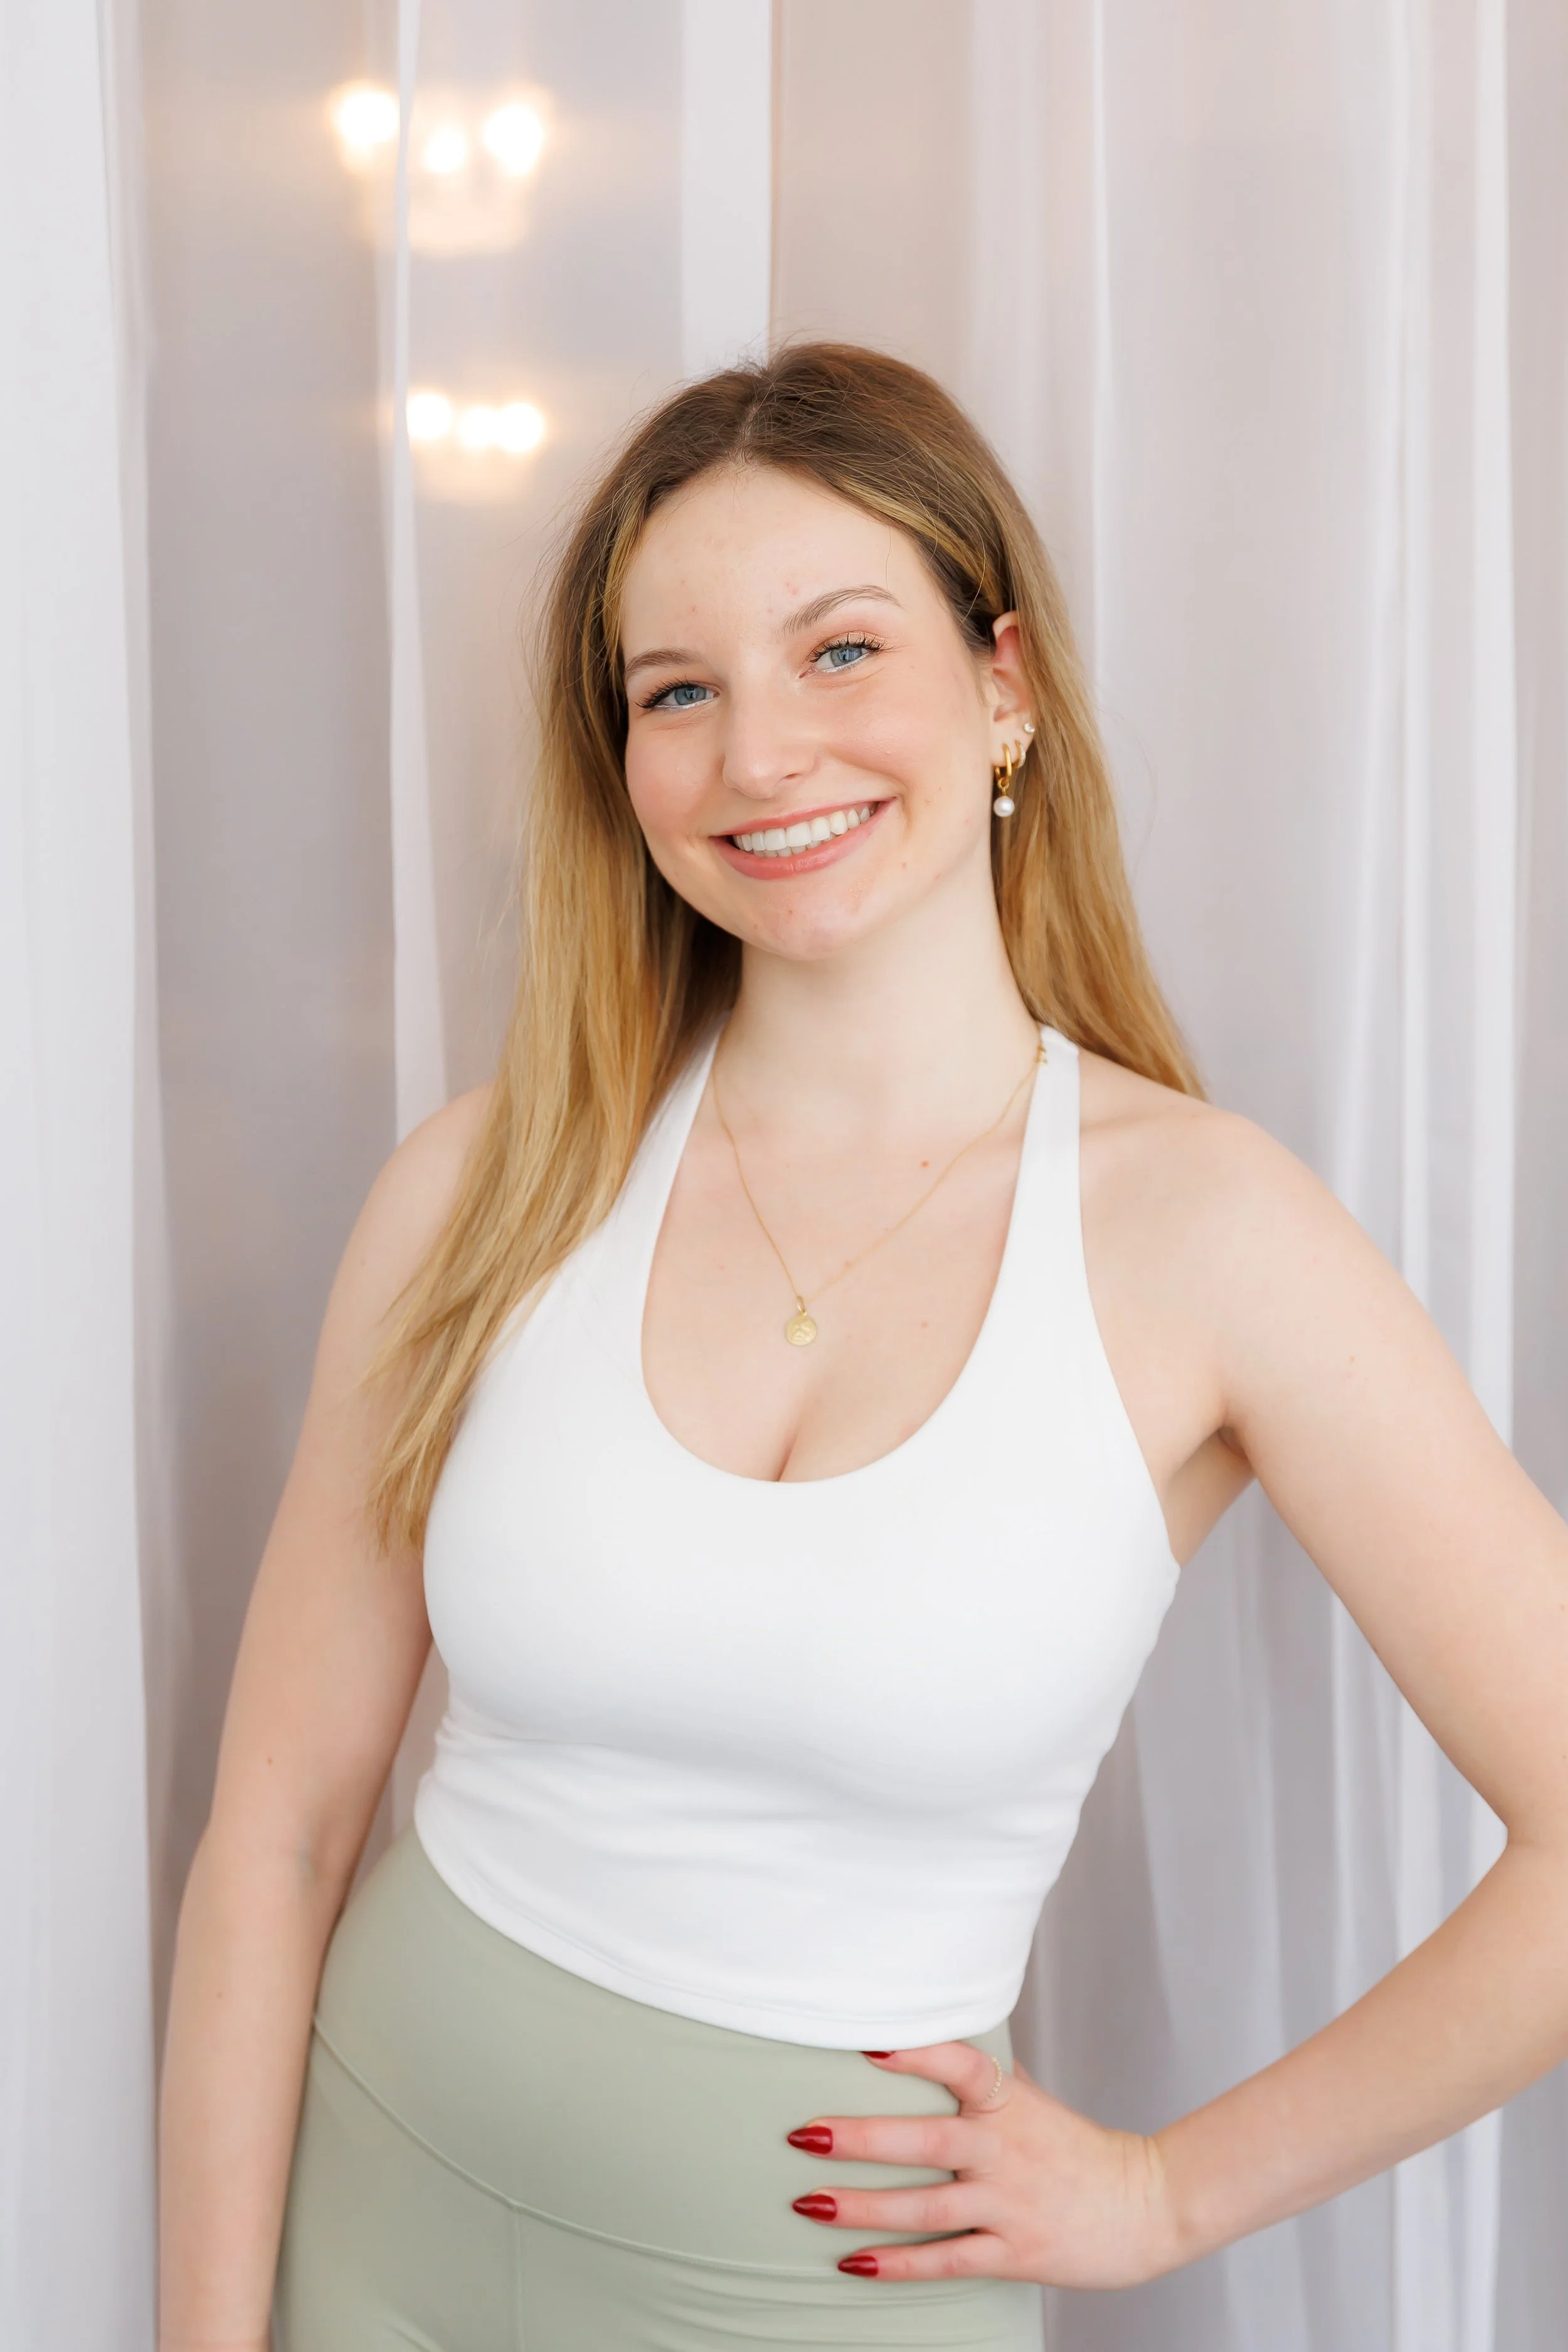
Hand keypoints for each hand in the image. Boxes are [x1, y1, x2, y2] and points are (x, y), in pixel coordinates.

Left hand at [785, 2041, 1179, 2288]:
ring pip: (926, 2207)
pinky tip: (855, 2264)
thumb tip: (924, 2037)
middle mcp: (1004, 2150)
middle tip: (804, 2134)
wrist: (1147, 2205)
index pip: (962, 2065)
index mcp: (1007, 2103)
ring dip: (862, 2207)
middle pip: (927, 2141)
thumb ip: (980, 2078)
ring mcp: (1009, 2204)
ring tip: (809, 2202)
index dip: (917, 2053)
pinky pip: (949, 2259)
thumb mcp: (1030, 2101)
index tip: (868, 2044)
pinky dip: (899, 2264)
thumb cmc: (1076, 2148)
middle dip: (862, 2138)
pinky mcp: (1015, 2253)